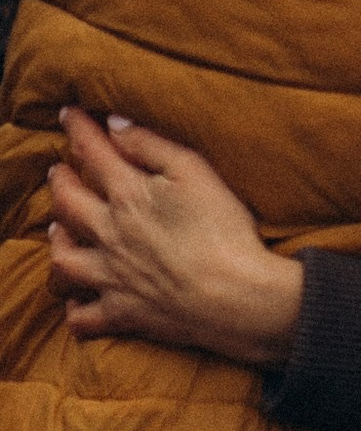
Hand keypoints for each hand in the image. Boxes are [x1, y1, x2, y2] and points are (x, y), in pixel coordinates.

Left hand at [46, 110, 305, 369]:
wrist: (234, 296)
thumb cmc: (223, 229)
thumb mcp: (194, 171)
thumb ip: (151, 145)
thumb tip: (114, 124)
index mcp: (128, 196)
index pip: (92, 153)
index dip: (77, 129)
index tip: (67, 113)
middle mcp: (109, 235)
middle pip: (67, 203)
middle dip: (59, 181)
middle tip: (57, 169)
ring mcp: (111, 277)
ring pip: (64, 259)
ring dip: (57, 240)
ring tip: (58, 228)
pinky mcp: (122, 313)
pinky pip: (83, 318)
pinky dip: (75, 308)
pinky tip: (77, 298)